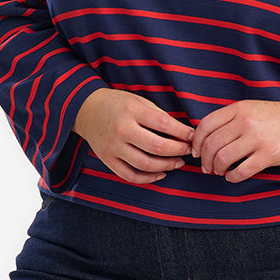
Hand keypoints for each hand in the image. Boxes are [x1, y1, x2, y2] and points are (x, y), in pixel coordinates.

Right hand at [72, 88, 193, 185]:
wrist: (86, 110)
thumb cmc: (117, 104)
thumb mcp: (138, 101)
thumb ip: (159, 116)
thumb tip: (183, 133)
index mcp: (131, 110)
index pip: (164, 124)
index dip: (183, 133)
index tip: (192, 136)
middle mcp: (121, 129)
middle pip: (157, 147)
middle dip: (178, 151)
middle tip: (188, 151)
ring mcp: (113, 147)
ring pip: (145, 164)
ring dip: (167, 166)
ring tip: (178, 162)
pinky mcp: (108, 160)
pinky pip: (130, 176)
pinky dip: (148, 179)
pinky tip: (161, 174)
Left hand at [191, 100, 279, 181]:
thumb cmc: (279, 118)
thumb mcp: (252, 108)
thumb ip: (231, 119)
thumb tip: (206, 138)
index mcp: (240, 108)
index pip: (206, 125)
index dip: (197, 142)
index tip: (196, 152)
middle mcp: (246, 121)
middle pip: (211, 144)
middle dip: (204, 160)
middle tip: (207, 167)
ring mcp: (258, 138)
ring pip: (223, 158)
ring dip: (217, 169)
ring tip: (220, 171)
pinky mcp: (269, 155)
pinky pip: (242, 171)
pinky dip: (232, 177)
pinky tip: (233, 177)